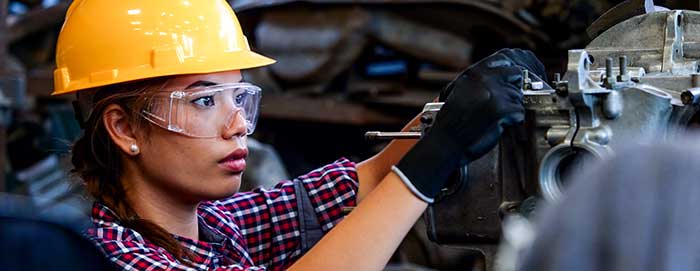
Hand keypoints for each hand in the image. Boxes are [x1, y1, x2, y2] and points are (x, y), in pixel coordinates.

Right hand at [394, 49, 532, 201]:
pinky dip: (512, 120)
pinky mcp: (503, 110)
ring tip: (495, 117)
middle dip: (516, 87)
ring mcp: (496, 93)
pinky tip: (498, 124)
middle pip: (517, 74)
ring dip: (511, 107)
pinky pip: (519, 113)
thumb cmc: (450, 121)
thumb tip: (502, 72)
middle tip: (510, 99)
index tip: (521, 73)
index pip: (506, 57)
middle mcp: (486, 79)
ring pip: (518, 96)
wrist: (446, 142)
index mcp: (475, 72)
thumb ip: (479, 79)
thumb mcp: (459, 89)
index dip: (517, 65)